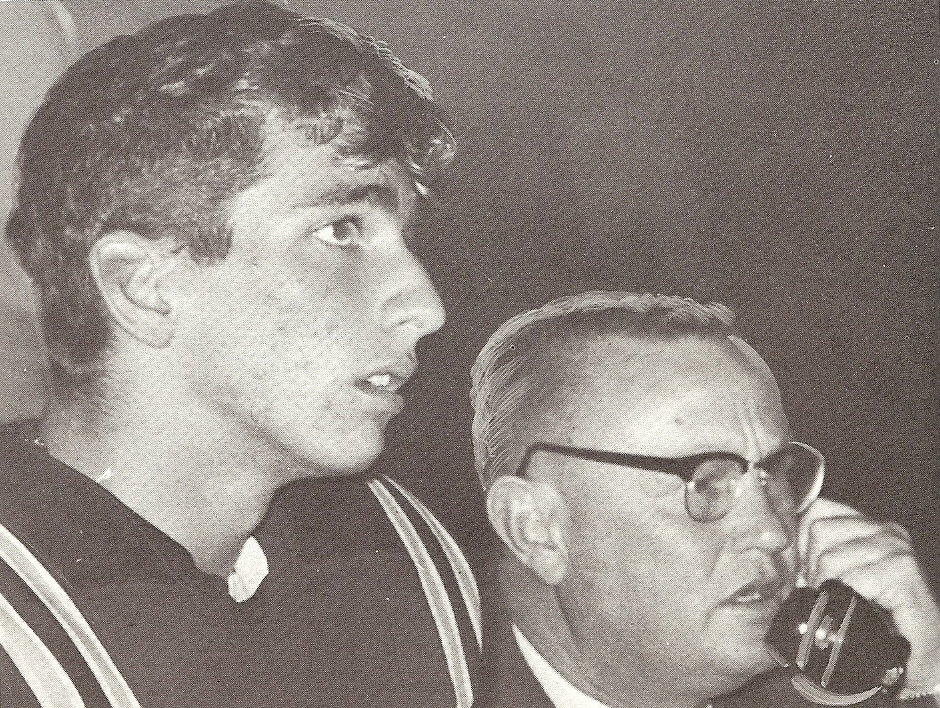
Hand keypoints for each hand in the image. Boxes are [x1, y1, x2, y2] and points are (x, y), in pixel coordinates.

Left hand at [799, 498, 939, 693]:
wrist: (922, 652)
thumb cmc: (878, 616)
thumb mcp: (842, 579)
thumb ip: (815, 559)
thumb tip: (775, 553)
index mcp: (866, 525)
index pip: (814, 511)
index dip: (802, 544)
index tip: (808, 573)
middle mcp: (884, 529)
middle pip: (818, 531)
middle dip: (812, 568)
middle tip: (826, 594)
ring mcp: (896, 548)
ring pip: (831, 557)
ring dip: (828, 588)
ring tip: (842, 604)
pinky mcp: (904, 571)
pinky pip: (853, 580)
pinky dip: (847, 600)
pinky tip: (857, 610)